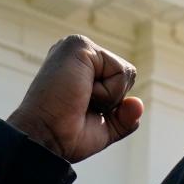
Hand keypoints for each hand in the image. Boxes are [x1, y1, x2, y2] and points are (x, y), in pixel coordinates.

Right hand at [7, 35, 143, 162]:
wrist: (45, 138)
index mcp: (83, 68)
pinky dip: (107, 92)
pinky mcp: (80, 45)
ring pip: (126, 73)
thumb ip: (126, 116)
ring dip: (109, 97)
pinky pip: (120, 71)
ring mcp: (78, 46)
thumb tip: (138, 103)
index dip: (113, 105)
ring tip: (80, 99)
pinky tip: (81, 93)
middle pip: (127, 75)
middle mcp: (79, 53)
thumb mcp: (105, 127)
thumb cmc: (67, 135)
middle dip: (113, 100)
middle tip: (81, 106)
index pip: (122, 81)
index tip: (82, 111)